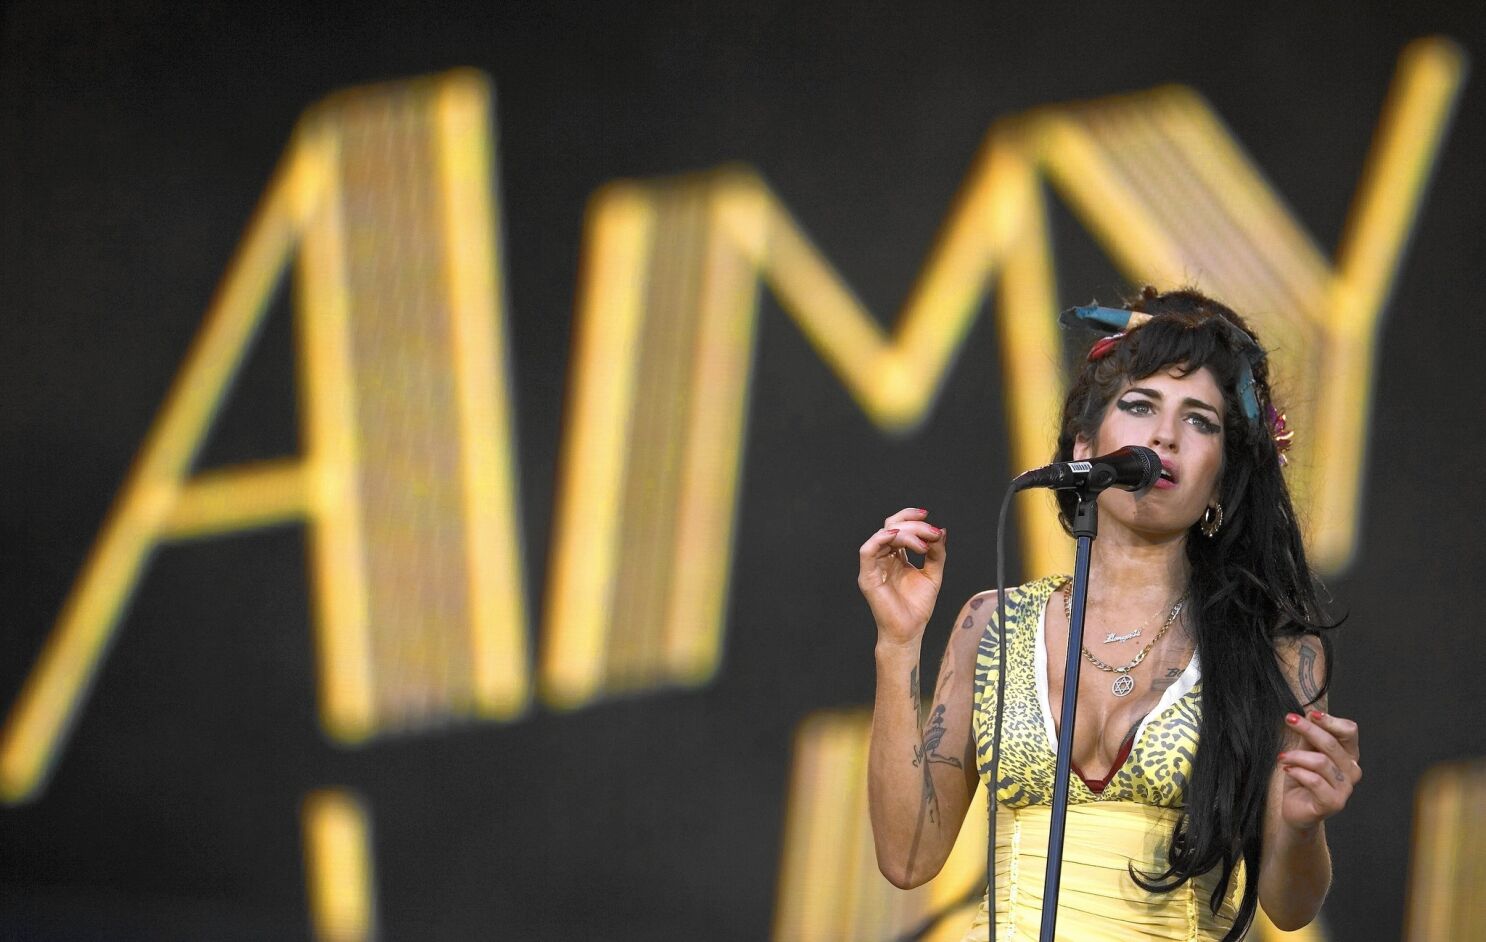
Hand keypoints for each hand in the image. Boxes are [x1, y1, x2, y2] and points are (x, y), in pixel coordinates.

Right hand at [857, 508, 945, 646]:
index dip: (910, 517)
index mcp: (895, 556)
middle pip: (890, 527)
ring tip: (923, 544)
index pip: (898, 527)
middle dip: (913, 525)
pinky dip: (880, 539)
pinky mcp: (868, 577)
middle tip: (932, 533)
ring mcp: (874, 567)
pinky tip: (896, 537)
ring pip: (882, 535)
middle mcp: (883, 558)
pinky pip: (867, 551)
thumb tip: (940, 531)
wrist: (909, 632)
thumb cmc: (917, 607)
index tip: (928, 517)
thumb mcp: (933, 575)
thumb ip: (936, 553)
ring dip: (904, 533)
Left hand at [1276, 710, 1361, 831]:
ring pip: (1321, 762)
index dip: (1330, 720)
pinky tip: (1287, 770)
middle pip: (1332, 744)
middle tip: (1288, 719)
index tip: (1310, 713)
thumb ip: (1309, 736)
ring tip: (1282, 757)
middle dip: (1308, 729)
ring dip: (1296, 756)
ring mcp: (1345, 789)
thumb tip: (1309, 714)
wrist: (1296, 809)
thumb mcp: (1304, 752)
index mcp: (1348, 755)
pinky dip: (1297, 772)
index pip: (1349, 732)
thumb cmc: (1301, 778)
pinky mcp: (1334, 803)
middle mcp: (1352, 771)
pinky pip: (1314, 781)